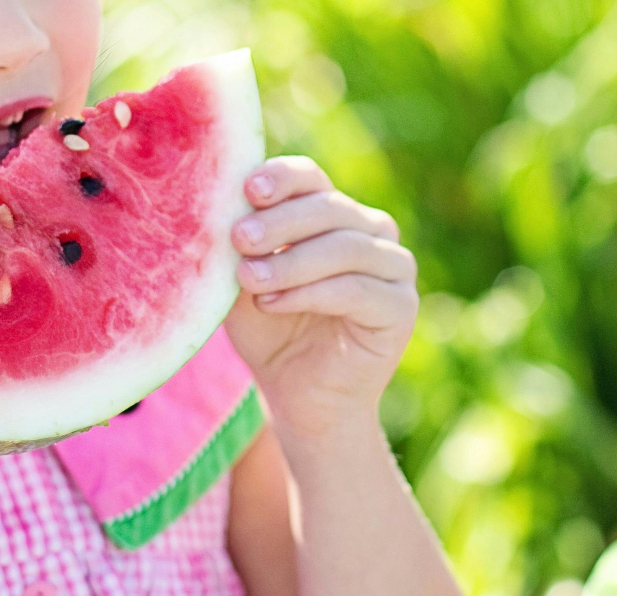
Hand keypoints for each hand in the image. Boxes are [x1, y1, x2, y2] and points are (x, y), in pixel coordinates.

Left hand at [224, 156, 418, 431]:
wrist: (298, 397)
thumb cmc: (269, 332)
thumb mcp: (243, 283)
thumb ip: (238, 248)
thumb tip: (214, 208)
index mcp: (331, 213)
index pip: (310, 178)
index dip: (282, 178)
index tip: (248, 189)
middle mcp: (369, 231)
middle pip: (328, 207)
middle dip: (279, 222)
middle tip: (239, 238)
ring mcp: (393, 267)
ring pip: (345, 247)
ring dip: (291, 262)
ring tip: (249, 279)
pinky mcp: (401, 306)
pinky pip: (357, 290)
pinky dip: (310, 293)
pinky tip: (272, 303)